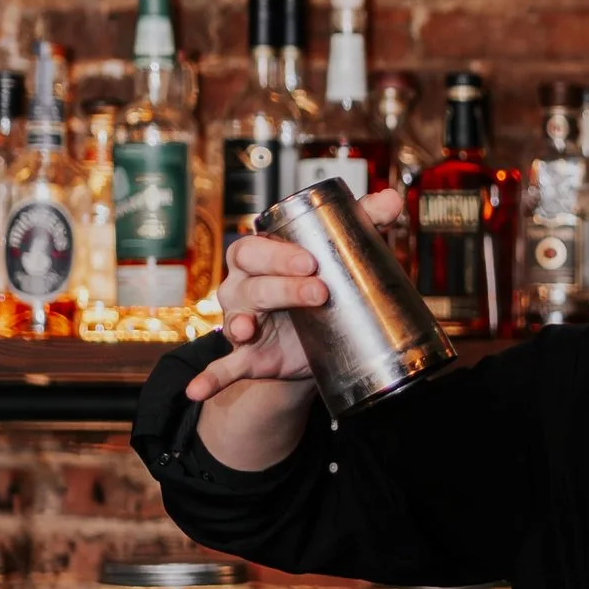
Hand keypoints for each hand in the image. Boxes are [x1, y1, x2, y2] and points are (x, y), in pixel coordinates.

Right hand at [184, 185, 408, 403]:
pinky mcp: (248, 356)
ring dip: (243, 323)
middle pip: (250, 281)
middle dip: (279, 284)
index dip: (279, 252)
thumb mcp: (340, 254)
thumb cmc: (320, 282)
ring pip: (237, 318)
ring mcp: (242, 322)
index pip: (257, 246)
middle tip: (318, 290)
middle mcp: (244, 286)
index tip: (312, 259)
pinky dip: (212, 378)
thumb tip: (391, 198)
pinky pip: (224, 367)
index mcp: (261, 257)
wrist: (320, 338)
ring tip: (250, 329)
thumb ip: (362, 223)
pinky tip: (197, 390)